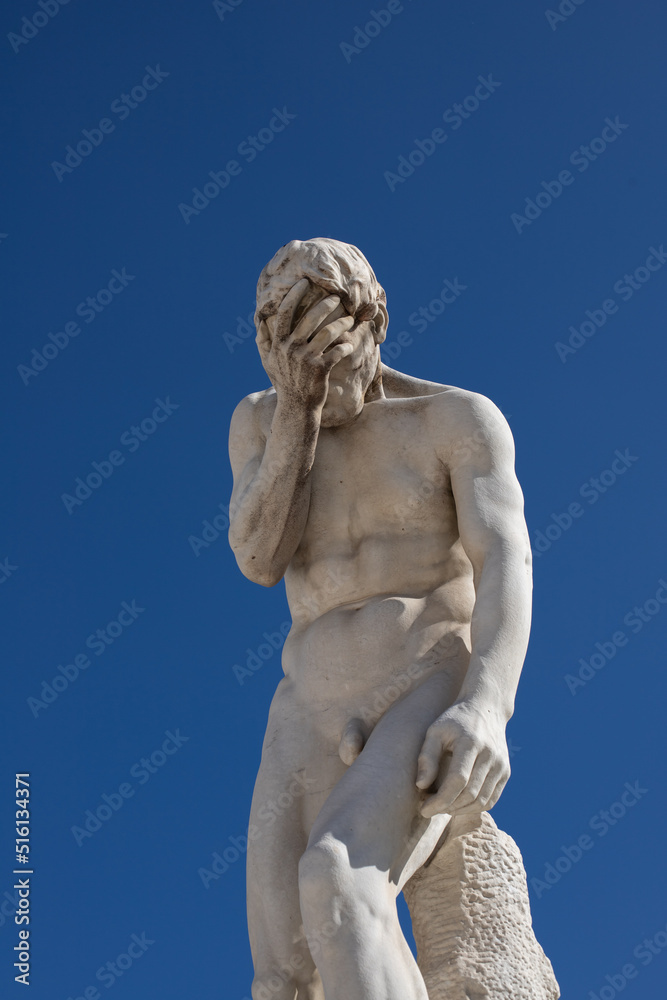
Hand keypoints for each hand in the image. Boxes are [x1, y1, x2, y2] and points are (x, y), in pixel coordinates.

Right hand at [256, 278, 354, 411]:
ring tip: (350, 319)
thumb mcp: (269, 363)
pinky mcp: (320, 369)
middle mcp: (290, 349)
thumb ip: (263, 342)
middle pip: (310, 318)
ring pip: (327, 333)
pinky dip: (345, 346)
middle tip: (336, 297)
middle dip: (325, 304)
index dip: (294, 295)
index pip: (285, 313)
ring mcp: (306, 359)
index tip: (304, 282)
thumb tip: (259, 324)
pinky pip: (337, 351)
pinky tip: (350, 344)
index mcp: (278, 344)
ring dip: (341, 323)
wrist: (296, 409)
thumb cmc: (284, 383)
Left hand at [416, 702, 509, 817]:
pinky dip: (473, 808)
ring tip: (442, 806)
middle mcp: (490, 755)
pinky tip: (458, 805)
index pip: (458, 780)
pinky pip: (491, 800)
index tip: (424, 809)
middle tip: (430, 808)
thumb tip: (421, 786)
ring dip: (460, 810)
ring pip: (482, 801)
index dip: (440, 799)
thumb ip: (426, 757)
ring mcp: (501, 765)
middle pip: (470, 794)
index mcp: (471, 742)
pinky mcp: (505, 772)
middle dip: (447, 807)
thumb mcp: (435, 731)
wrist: (486, 708)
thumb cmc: (455, 721)